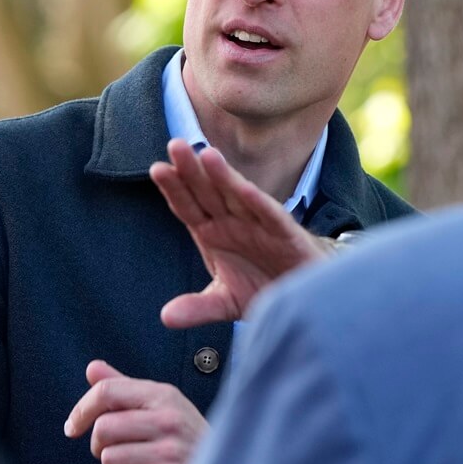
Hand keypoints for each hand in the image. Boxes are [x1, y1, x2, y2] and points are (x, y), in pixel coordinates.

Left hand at [64, 360, 207, 463]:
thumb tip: (92, 368)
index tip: (73, 427)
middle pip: (103, 428)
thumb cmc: (185, 440)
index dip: (82, 409)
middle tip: (117, 452)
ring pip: (109, 460)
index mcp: (164, 395)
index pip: (107, 391)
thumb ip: (124, 388)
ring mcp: (171, 450)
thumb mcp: (160, 407)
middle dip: (100, 447)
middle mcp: (169, 418)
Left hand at [150, 138, 328, 327]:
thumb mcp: (225, 302)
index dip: (174, 189)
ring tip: (206, 154)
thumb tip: (166, 318)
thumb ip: (198, 307)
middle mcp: (233, 222)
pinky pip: (271, 216)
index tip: (157, 169)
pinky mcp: (286, 234)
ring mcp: (259, 224)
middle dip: (192, 170)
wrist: (304, 294)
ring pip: (238, 196)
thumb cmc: (262, 286)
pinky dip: (259, 203)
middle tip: (175, 145)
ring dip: (224, 176)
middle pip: (208, 192)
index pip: (188, 206)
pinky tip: (246, 190)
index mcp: (213, 232)